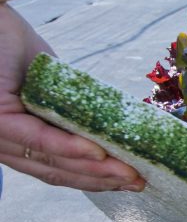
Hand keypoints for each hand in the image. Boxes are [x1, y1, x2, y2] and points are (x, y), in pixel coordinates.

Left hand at [0, 3, 144, 191]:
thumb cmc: (7, 39)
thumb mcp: (46, 83)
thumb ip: (66, 108)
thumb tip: (104, 127)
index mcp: (10, 136)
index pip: (54, 166)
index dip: (91, 178)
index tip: (127, 181)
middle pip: (54, 171)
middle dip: (99, 180)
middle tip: (138, 182)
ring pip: (48, 160)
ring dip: (92, 170)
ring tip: (128, 173)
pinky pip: (36, 138)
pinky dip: (69, 147)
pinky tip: (97, 152)